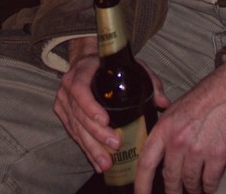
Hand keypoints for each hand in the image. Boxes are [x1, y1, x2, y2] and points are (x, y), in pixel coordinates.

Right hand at [53, 37, 169, 175]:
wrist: (84, 62)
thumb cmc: (109, 65)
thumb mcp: (130, 65)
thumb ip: (149, 81)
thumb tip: (164, 103)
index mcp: (81, 72)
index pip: (81, 90)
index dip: (90, 107)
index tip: (106, 121)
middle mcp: (68, 88)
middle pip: (79, 114)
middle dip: (97, 134)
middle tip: (115, 145)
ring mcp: (63, 101)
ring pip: (75, 128)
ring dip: (91, 148)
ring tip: (106, 164)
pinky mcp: (62, 113)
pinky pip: (73, 134)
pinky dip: (86, 149)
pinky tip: (96, 162)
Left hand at [135, 61, 225, 193]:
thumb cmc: (205, 97)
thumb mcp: (176, 109)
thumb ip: (166, 131)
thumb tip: (160, 150)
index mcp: (164, 128)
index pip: (146, 162)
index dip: (141, 184)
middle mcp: (178, 141)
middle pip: (170, 178)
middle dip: (172, 191)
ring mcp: (198, 150)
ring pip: (190, 183)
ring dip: (191, 190)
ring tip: (193, 191)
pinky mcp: (218, 156)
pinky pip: (210, 182)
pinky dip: (208, 188)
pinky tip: (208, 188)